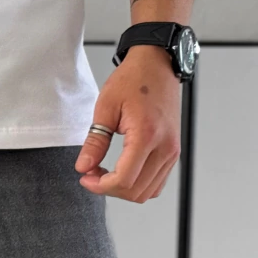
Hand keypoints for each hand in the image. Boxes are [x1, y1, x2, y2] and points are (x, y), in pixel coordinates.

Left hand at [75, 48, 181, 203]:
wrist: (158, 64)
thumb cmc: (134, 79)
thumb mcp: (106, 107)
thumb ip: (94, 141)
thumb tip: (84, 167)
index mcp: (147, 135)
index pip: (123, 180)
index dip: (100, 186)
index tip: (86, 177)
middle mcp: (165, 147)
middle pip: (135, 192)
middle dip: (109, 189)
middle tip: (93, 174)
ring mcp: (172, 151)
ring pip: (147, 193)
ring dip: (123, 189)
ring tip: (106, 173)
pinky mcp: (173, 152)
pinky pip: (156, 184)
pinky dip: (138, 185)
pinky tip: (123, 171)